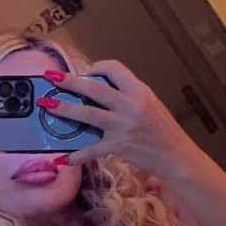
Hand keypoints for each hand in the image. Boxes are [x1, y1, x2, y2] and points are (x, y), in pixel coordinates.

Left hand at [39, 59, 200, 178]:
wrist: (176, 156)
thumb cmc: (162, 129)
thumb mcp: (149, 103)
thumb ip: (127, 95)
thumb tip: (98, 90)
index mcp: (139, 90)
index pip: (114, 68)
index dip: (97, 67)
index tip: (88, 72)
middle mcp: (130, 105)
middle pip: (93, 89)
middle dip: (69, 82)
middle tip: (50, 76)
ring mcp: (123, 126)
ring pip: (87, 114)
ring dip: (65, 109)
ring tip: (48, 106)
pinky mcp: (118, 146)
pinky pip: (92, 149)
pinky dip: (77, 155)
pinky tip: (64, 158)